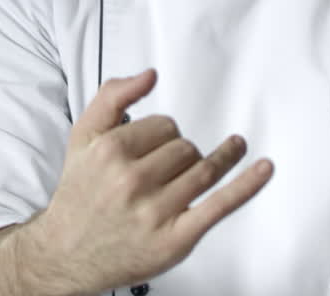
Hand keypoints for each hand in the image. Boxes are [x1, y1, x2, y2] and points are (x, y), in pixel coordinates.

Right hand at [27, 70, 273, 294]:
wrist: (65, 254)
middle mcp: (131, 181)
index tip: (153, 147)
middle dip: (182, 152)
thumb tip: (149, 75)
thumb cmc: (80, 195)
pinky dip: (246, 185)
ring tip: (232, 149)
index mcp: (110, 152)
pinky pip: (219, 205)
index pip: (165, 125)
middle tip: (167, 168)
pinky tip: (264, 168)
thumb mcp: (82, 138)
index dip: (163, 134)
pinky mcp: (175, 238)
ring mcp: (155, 212)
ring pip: (204, 170)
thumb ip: (111, 97)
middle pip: (186, 147)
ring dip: (218, 159)